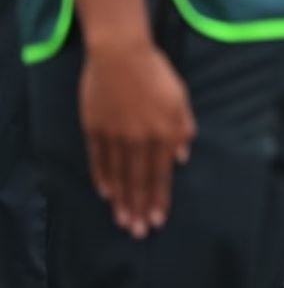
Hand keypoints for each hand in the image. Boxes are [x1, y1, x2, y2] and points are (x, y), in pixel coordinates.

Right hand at [79, 39, 194, 238]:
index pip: (162, 173)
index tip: (158, 219)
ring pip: (118, 174)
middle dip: (139, 208)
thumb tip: (182, 156)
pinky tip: (105, 193)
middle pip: (139, 180)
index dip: (159, 198)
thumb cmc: (157, 74)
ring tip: (122, 220)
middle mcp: (140, 139)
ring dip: (121, 199)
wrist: (122, 55)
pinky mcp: (95, 128)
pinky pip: (99, 159)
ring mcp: (116, 135)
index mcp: (165, 132)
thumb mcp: (180, 98)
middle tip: (137, 232)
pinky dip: (102, 177)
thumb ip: (183, 127)